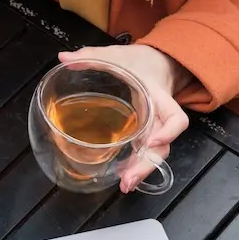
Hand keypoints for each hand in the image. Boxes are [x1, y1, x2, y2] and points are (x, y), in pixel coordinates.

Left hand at [60, 45, 190, 192]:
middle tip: (128, 180)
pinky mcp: (147, 132)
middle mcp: (160, 115)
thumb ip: (90, 56)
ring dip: (142, 170)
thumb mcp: (116, 54)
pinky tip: (124, 177)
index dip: (169, 131)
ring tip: (125, 185)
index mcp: (157, 95)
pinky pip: (146, 151)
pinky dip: (137, 165)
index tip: (153, 141)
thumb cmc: (138, 60)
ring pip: (156, 153)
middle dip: (148, 164)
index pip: (175, 116)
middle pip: (164, 145)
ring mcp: (155, 126)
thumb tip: (64, 58)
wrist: (158, 62)